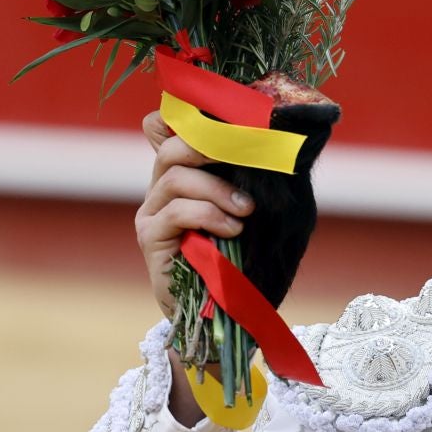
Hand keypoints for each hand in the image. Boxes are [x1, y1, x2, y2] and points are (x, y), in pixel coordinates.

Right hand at [134, 109, 250, 321]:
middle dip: (211, 145)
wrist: (228, 313)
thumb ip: (254, 180)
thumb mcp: (257, 212)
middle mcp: (162, 188)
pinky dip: (209, 214)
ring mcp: (153, 211)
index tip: (227, 122)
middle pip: (171, 145)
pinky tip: (232, 228)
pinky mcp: (150, 236)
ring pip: (176, 175)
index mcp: (186, 175)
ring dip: (218, 189)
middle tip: (246, 157)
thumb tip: (280, 145)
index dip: (185, 118)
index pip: (163, 128)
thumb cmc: (247, 260)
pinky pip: (176, 210)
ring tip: (246, 210)